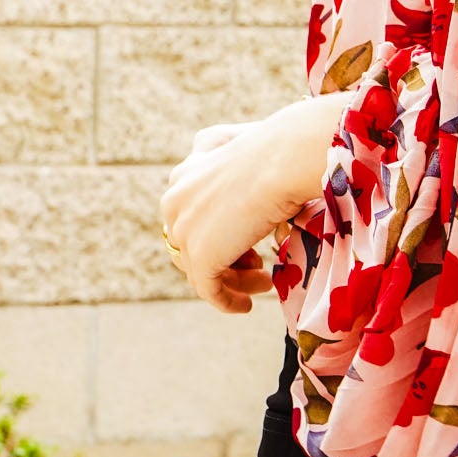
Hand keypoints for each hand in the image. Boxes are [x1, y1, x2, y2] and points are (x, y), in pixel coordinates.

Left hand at [159, 114, 302, 314]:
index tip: (248, 245)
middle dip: (225, 258)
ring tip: (264, 284)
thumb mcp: (247, 149)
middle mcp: (175, 199)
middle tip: (257, 266)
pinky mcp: (199, 255)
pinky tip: (247, 307)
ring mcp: (184, 229)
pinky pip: (208, 290)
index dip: (220, 233)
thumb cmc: (279, 149)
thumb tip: (248, 188)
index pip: (191, 216)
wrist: (282, 159)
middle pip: (192, 244)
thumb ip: (233, 171)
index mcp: (184, 173)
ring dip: (232, 281)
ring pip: (201, 268)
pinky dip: (227, 301)